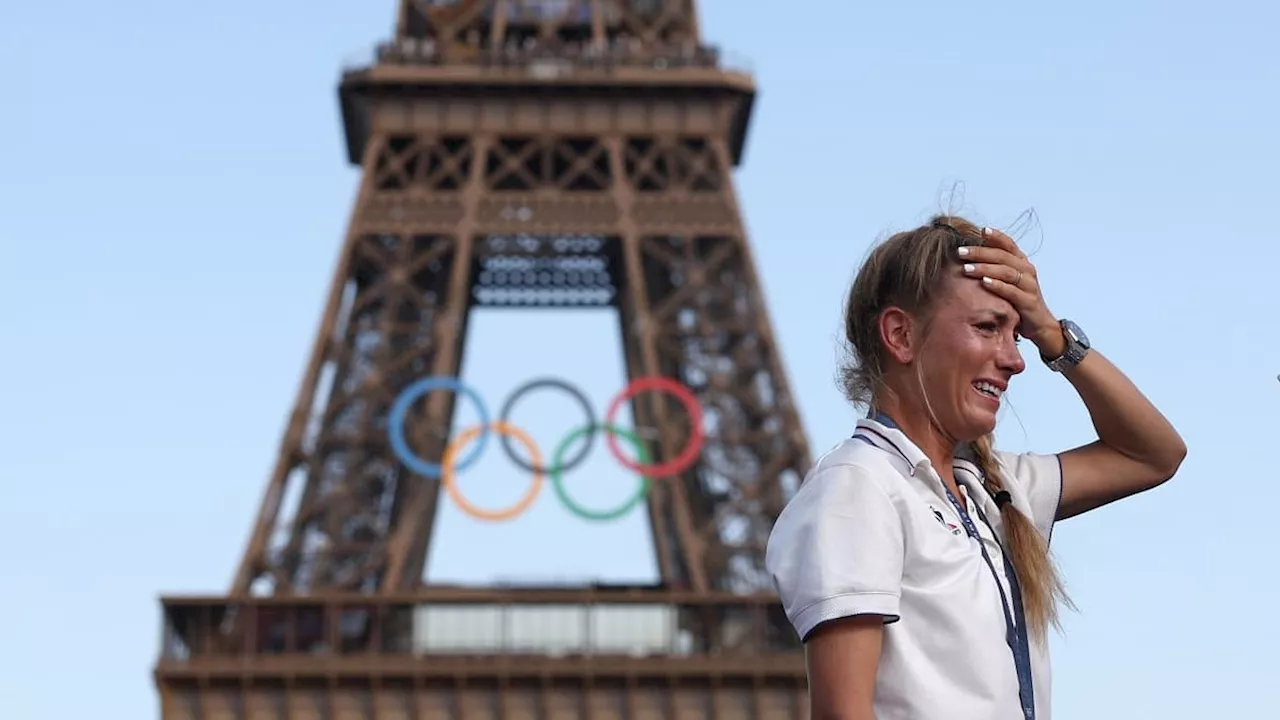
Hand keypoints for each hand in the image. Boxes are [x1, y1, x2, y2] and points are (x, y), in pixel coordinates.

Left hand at [958, 227, 1064, 358]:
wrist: (1039, 325)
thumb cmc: (1018, 301)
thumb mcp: (1007, 282)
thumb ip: (995, 268)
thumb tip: (969, 257)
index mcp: (1022, 262)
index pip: (1009, 244)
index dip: (996, 236)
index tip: (981, 230)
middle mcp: (1027, 270)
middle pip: (1003, 256)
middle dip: (980, 252)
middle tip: (960, 251)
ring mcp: (1029, 285)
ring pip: (1006, 271)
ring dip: (985, 268)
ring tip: (966, 268)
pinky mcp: (1029, 301)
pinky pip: (1011, 291)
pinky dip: (997, 285)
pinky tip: (984, 282)